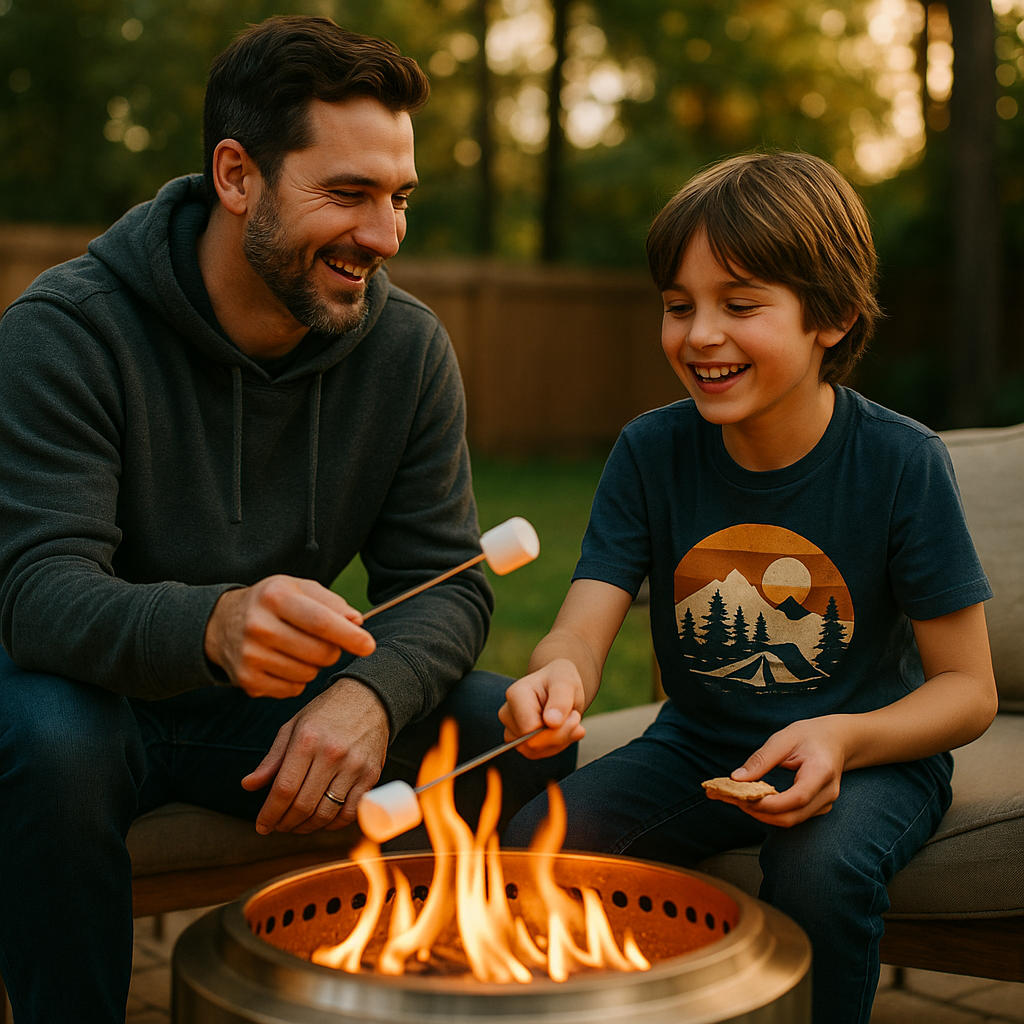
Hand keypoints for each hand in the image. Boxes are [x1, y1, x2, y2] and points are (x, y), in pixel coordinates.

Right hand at [204, 575, 375, 697]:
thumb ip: (332, 603)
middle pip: (319, 652)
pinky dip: (298, 680)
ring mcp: (250, 655)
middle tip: (326, 642)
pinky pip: (293, 689)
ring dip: (314, 665)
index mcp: (275, 597)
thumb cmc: (272, 603)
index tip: (368, 646)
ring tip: (299, 649)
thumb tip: (357, 623)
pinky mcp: (246, 680)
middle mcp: (258, 626)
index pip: (320, 622)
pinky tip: (285, 662)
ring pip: (308, 674)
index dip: (349, 636)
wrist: (221, 622)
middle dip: (333, 650)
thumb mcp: (299, 589)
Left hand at [241, 677, 389, 833]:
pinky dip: (334, 823)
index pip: (284, 789)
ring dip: (307, 827)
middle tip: (278, 826)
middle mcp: (332, 754)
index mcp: (307, 740)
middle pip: (304, 805)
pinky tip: (322, 819)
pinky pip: (351, 812)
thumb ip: (271, 759)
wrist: (368, 698)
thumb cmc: (326, 713)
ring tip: (297, 824)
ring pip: (327, 813)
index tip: (262, 825)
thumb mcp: (292, 727)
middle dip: (286, 823)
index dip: (270, 813)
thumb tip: (248, 785)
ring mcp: (355, 766)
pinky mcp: (371, 774)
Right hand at [498, 658, 586, 758]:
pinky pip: (537, 754)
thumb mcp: (566, 683)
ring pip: (533, 751)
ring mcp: (511, 729)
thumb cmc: (560, 680)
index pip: (530, 728)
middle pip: (531, 742)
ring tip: (567, 721)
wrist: (559, 686)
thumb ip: (560, 701)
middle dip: (560, 736)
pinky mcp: (518, 742)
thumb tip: (551, 722)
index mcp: (515, 694)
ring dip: (559, 741)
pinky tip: (562, 730)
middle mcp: (507, 713)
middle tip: (574, 717)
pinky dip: (556, 746)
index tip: (573, 715)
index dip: (556, 729)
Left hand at [709, 716, 849, 827]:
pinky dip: (772, 813)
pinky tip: (755, 801)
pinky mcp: (818, 808)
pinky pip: (794, 816)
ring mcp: (825, 803)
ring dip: (763, 815)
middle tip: (734, 799)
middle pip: (793, 816)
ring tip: (740, 800)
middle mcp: (827, 792)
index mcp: (822, 771)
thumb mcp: (784, 738)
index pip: (797, 797)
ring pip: (792, 820)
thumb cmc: (810, 735)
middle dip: (761, 812)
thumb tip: (737, 778)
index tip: (744, 798)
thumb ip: (761, 759)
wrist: (836, 740)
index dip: (770, 803)